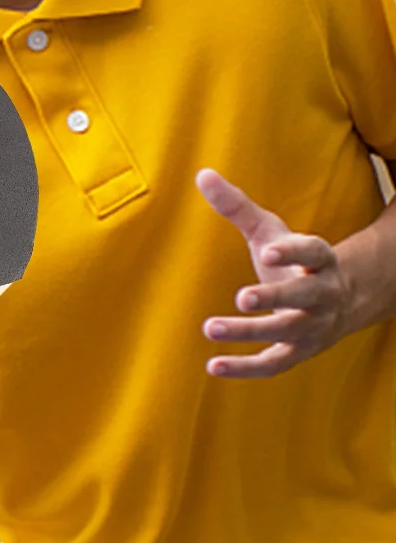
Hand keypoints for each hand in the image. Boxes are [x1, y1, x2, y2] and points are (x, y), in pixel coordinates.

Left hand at [196, 169, 352, 378]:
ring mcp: (312, 328)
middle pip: (303, 297)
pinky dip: (244, 368)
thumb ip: (238, 207)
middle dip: (274, 298)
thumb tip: (202, 174)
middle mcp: (322, 296)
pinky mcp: (297, 354)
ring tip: (210, 327)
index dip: (294, 251)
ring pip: (285, 333)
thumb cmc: (293, 264)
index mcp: (321, 262)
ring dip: (249, 332)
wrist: (340, 304)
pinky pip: (272, 365)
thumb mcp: (271, 234)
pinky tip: (211, 366)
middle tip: (242, 297)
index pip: (314, 253)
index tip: (269, 249)